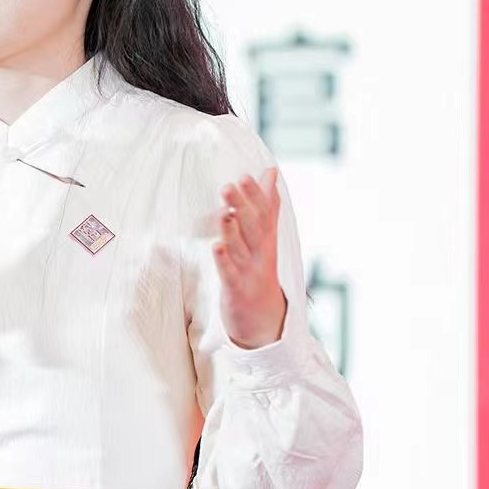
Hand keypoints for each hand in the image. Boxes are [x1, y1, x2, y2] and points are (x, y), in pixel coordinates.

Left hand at [211, 167, 286, 348]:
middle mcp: (261, 254)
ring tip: (224, 212)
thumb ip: (268, 204)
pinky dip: (224, 261)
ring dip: (231, 231)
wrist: (263, 317)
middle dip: (242, 207)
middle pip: (252, 228)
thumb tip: (272, 171)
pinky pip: (230, 274)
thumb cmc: (260, 267)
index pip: (264, 214)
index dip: (255, 196)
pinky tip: (216, 247)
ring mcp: (250, 272)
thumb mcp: (267, 235)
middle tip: (228, 186)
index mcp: (267, 239)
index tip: (245, 176)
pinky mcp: (236, 290)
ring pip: (241, 249)